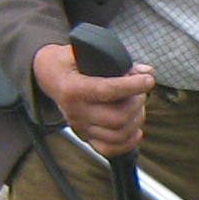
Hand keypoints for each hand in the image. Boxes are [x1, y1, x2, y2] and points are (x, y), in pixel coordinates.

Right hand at [33, 41, 153, 156]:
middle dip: (137, 103)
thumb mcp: (84, 50)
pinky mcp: (86, 137)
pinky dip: (128, 143)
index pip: (107, 91)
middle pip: (117, 118)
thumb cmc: (70, 62)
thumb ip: (115, 58)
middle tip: (140, 91)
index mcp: (73, 89)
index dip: (132, 86)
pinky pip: (109, 149)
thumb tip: (145, 71)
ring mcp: (81, 127)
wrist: (50, 77)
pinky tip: (135, 129)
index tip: (148, 80)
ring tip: (137, 106)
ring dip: (136, 120)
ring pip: (117, 135)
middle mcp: (76, 112)